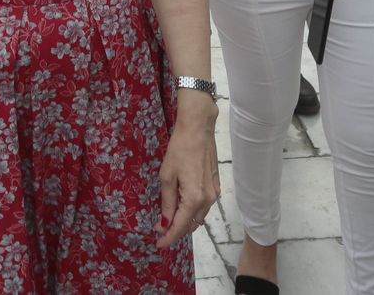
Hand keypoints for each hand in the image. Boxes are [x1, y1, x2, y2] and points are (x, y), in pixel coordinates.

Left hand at [154, 93, 219, 248]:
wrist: (198, 129)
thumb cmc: (179, 149)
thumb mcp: (167, 176)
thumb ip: (167, 202)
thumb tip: (165, 223)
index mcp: (194, 199)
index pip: (180, 226)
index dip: (168, 237)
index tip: (158, 245)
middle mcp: (208, 200)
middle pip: (191, 224)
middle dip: (175, 230)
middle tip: (159, 230)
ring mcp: (214, 194)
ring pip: (198, 217)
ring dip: (184, 222)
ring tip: (168, 221)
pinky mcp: (216, 186)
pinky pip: (203, 207)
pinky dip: (192, 211)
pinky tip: (181, 208)